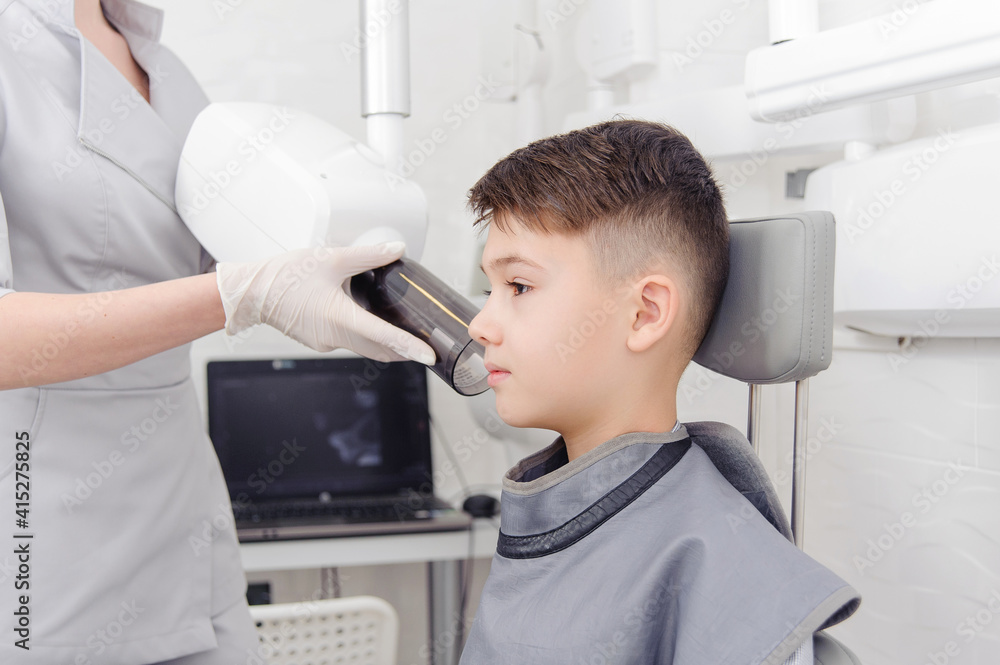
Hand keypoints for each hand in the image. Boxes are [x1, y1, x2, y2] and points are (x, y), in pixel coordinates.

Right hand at [215, 242, 435, 363]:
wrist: (251, 293)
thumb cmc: (285, 276)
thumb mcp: (331, 258)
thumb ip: (368, 255)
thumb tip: (396, 249)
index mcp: (340, 318)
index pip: (384, 337)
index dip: (410, 347)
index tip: (430, 357)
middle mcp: (335, 337)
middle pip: (379, 348)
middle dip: (404, 349)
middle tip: (427, 345)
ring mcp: (325, 342)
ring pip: (364, 347)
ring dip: (385, 344)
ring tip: (407, 335)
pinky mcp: (318, 340)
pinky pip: (349, 342)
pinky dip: (366, 337)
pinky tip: (372, 323)